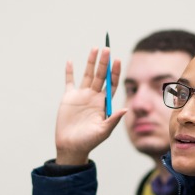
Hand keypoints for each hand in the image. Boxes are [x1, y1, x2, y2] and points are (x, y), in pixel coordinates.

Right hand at [54, 46, 125, 164]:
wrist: (71, 146)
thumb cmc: (89, 141)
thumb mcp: (103, 131)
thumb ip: (113, 119)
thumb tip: (126, 109)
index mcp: (104, 103)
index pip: (112, 83)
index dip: (115, 72)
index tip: (117, 60)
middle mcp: (94, 96)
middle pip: (101, 75)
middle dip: (104, 62)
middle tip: (107, 48)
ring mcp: (81, 96)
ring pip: (87, 74)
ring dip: (91, 62)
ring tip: (95, 48)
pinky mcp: (69, 98)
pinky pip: (69, 81)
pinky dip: (69, 72)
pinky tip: (71, 61)